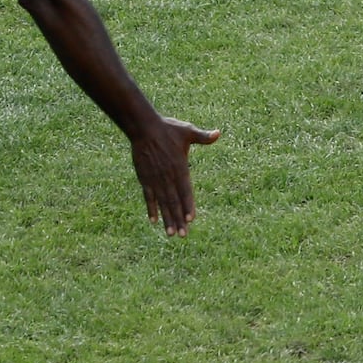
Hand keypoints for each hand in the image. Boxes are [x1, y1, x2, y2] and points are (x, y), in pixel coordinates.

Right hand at [129, 116, 220, 235]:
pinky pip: (148, 197)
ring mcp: (155, 179)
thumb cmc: (168, 128)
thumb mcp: (187, 131)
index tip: (190, 220)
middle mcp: (168, 176)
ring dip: (166, 218)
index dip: (188, 205)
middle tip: (183, 235)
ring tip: (170, 233)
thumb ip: (203, 137)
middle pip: (174, 201)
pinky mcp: (144, 178)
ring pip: (162, 203)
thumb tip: (218, 133)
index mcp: (180, 167)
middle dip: (178, 219)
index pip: (186, 191)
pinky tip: (154, 220)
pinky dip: (151, 208)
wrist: (144, 128)